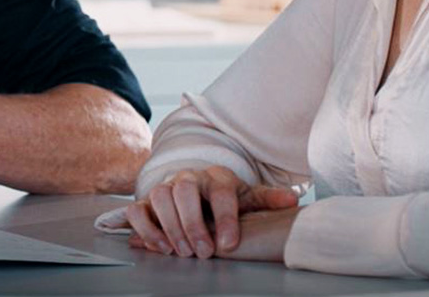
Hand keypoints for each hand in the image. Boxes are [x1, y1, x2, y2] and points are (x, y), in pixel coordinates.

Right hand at [123, 166, 298, 257]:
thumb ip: (267, 199)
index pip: (220, 191)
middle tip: (203, 252)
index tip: (229, 244)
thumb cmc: (224, 199)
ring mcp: (164, 187)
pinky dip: (145, 229)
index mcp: (216, 177)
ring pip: (159, 196)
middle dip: (192, 223)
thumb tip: (291, 200)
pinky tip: (161, 247)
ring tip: (182, 252)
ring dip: (170, 227)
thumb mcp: (248, 198)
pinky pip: (137, 209)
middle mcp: (187, 178)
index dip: (225, 218)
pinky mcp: (146, 202)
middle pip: (184, 191)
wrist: (197, 191)